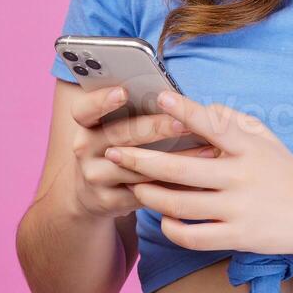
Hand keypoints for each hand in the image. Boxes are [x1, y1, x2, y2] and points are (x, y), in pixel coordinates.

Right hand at [68, 84, 220, 220]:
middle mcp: (85, 149)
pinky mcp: (110, 201)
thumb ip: (136, 110)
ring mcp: (96, 177)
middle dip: (154, 128)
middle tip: (184, 123)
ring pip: (138, 167)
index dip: (102, 100)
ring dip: (177, 159)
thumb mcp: (114, 125)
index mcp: (86, 124)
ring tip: (207, 150)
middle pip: (119, 136)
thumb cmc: (117, 144)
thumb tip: (175, 98)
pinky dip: (176, 185)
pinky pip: (148, 193)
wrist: (92, 191)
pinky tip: (201, 178)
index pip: (85, 109)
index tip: (124, 92)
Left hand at [106, 89, 292, 257]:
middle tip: (114, 151)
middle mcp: (242, 177)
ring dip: (149, 195)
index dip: (185, 110)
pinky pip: (193, 235)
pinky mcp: (237, 237)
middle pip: (182, 170)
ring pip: (180, 205)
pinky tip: (161, 217)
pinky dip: (171, 227)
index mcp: (249, 148)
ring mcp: (239, 210)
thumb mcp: (265, 138)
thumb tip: (196, 108)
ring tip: (133, 185)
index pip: (214, 125)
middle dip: (142, 160)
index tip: (160, 97)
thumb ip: (232, 121)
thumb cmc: (284, 172)